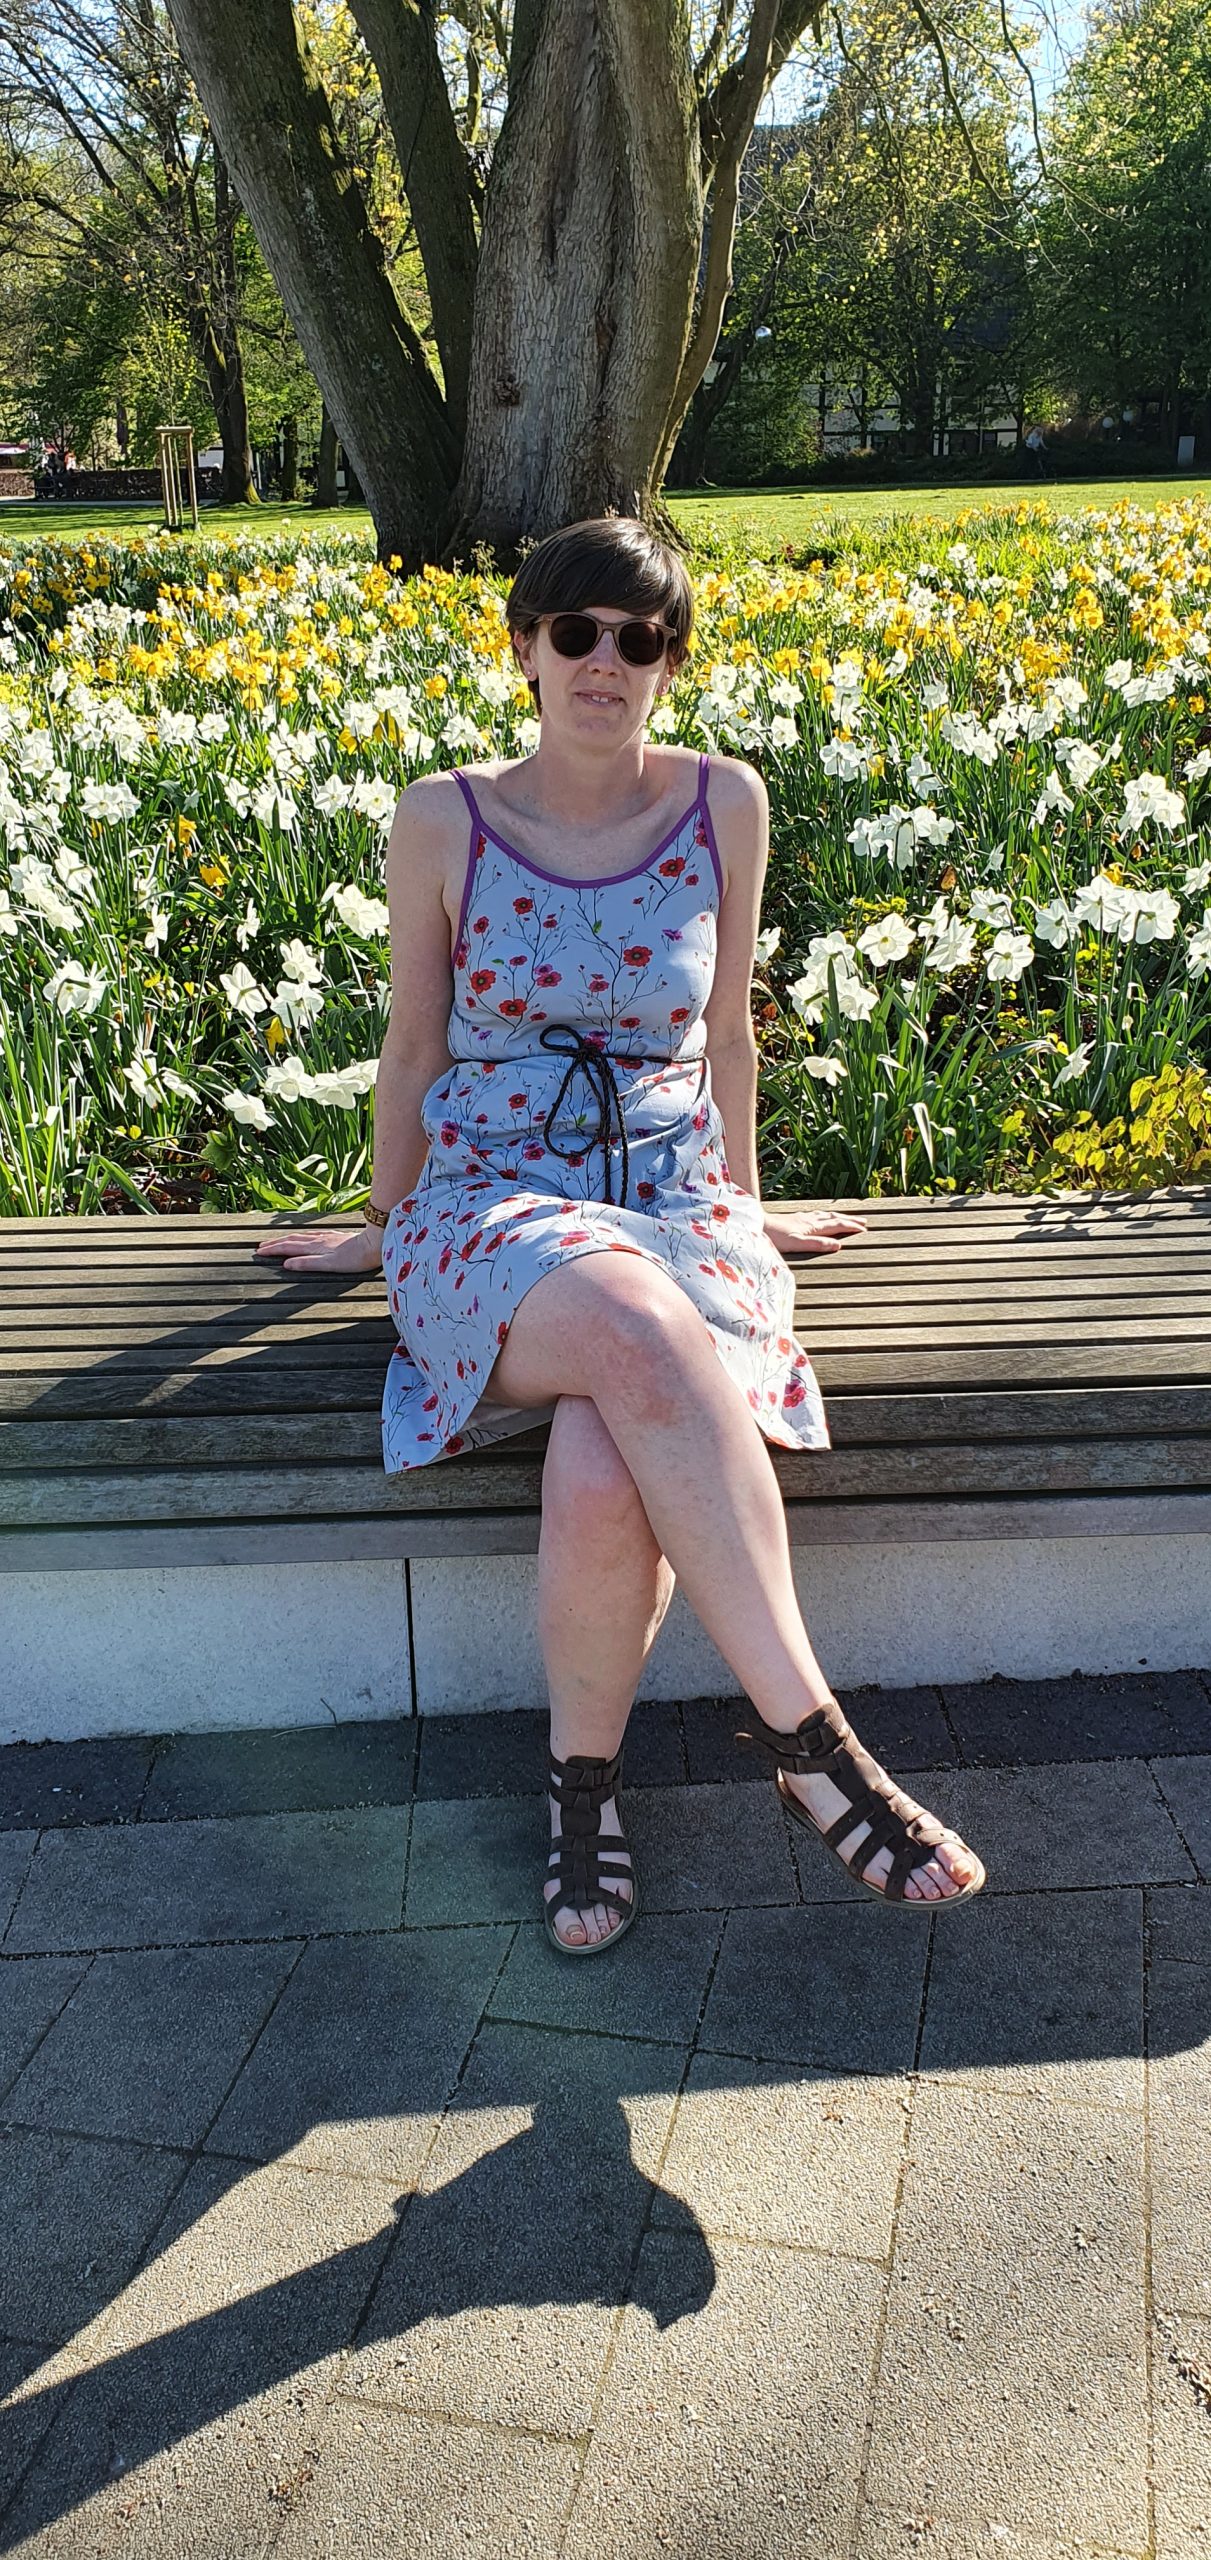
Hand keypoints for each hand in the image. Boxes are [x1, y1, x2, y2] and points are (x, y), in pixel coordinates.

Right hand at [254, 1221, 384, 1274]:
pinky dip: (300, 1236)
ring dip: (285, 1239)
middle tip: (260, 1247)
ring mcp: (325, 1236)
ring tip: (275, 1241)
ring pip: (300, 1236)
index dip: (272, 1250)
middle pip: (291, 1240)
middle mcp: (317, 1239)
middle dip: (274, 1243)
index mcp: (314, 1247)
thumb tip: (286, 1264)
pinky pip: (310, 1235)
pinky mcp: (334, 1236)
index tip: (258, 1252)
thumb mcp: (329, 1265)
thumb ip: (308, 1263)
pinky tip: (303, 1237)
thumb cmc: (354, 1259)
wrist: (374, 1244)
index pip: (287, 1247)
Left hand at [760, 1205, 867, 1257]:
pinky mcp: (795, 1217)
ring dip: (839, 1216)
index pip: (837, 1225)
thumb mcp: (797, 1244)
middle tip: (864, 1221)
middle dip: (850, 1219)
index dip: (851, 1227)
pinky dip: (826, 1215)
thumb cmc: (775, 1237)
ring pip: (826, 1215)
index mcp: (813, 1227)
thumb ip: (817, 1244)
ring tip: (848, 1217)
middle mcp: (810, 1220)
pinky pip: (817, 1214)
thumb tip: (838, 1245)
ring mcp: (802, 1217)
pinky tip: (821, 1215)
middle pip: (834, 1218)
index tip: (864, 1229)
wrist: (756, 1225)